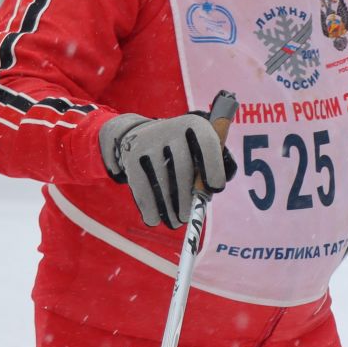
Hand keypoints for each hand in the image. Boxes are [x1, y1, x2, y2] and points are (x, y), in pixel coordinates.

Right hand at [99, 111, 234, 228]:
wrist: (143, 135)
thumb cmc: (183, 152)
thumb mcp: (200, 151)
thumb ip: (214, 168)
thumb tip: (211, 192)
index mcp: (194, 124)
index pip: (207, 143)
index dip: (213, 167)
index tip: (216, 189)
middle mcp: (171, 128)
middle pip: (183, 168)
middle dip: (188, 198)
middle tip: (188, 217)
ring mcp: (149, 141)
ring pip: (162, 181)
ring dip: (169, 208)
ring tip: (176, 222)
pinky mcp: (131, 155)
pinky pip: (142, 186)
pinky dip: (149, 207)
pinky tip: (154, 220)